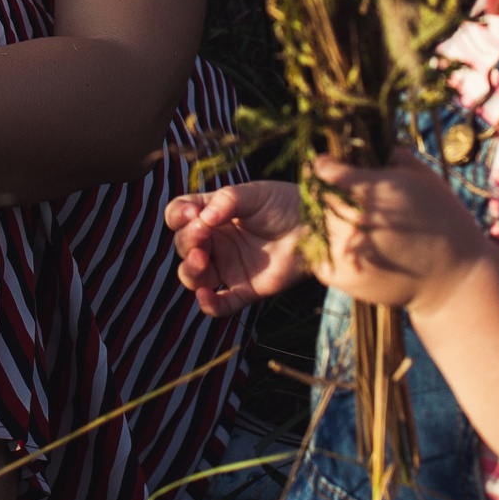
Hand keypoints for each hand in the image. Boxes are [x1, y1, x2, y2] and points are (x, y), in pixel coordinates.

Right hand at [166, 181, 309, 315]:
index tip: (193, 213)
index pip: (179, 216)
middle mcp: (216, 242)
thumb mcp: (254, 194)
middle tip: (203, 231)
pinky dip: (209, 305)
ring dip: (191, 269)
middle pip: (183, 246)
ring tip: (202, 258)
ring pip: (194, 277)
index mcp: (212, 215)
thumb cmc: (286, 204)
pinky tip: (206, 296)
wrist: (319, 226)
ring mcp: (229, 267)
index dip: (178, 216)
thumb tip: (203, 218)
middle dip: (187, 240)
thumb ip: (227, 201)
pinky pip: (221, 305)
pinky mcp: (245, 289)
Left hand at [304, 150, 493, 317]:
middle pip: (318, 198)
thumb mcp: (423, 176)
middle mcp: (352, 220)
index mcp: (370, 190)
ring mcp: (345, 251)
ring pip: (315, 225)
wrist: (455, 278)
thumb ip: (390, 154)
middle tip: (342, 195)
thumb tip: (364, 144)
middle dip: (327, 193)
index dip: (326, 166)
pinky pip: (316, 254)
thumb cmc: (444, 219)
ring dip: (326, 219)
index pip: (323, 170)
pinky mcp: (342, 277)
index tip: (331, 166)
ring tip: (349, 219)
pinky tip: (346, 241)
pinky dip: (325, 246)